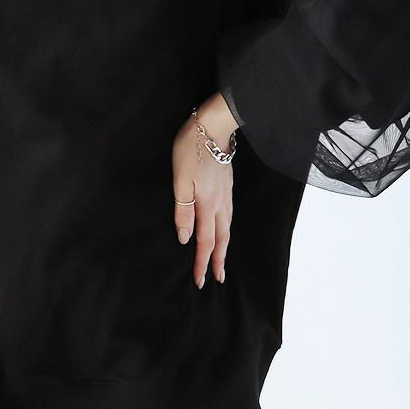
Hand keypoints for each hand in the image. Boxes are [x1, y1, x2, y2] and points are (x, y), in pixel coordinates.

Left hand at [172, 92, 238, 288]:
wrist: (214, 126)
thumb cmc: (192, 150)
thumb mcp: (180, 181)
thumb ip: (183, 210)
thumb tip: (185, 238)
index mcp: (206, 205)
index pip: (204, 241)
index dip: (202, 263)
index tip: (200, 282)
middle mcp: (220, 203)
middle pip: (221, 238)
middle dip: (218, 260)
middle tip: (219, 278)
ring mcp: (226, 193)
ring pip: (227, 226)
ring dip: (224, 246)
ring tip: (221, 258)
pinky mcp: (227, 184)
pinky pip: (229, 214)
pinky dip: (227, 228)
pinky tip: (224, 226)